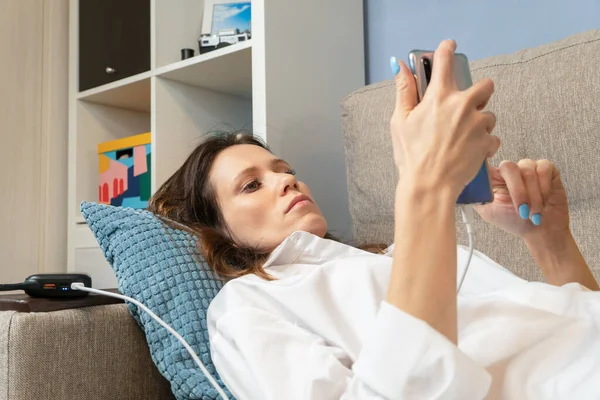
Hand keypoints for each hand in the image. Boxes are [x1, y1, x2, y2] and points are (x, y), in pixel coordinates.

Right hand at [390, 40, 499, 197]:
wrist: (430, 185)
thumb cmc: (411, 155)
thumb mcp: (399, 121)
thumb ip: (404, 91)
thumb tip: (400, 68)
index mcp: (438, 96)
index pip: (444, 60)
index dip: (447, 49)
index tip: (449, 46)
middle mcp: (462, 105)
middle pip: (485, 85)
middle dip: (479, 93)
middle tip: (466, 108)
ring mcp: (477, 123)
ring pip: (489, 114)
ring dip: (480, 123)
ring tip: (463, 139)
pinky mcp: (487, 141)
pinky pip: (492, 137)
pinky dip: (484, 144)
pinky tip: (469, 152)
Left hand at [473, 159, 569, 239]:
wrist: (541, 230)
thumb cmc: (514, 221)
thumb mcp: (489, 212)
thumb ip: (477, 196)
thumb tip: (464, 186)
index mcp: (492, 177)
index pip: (485, 163)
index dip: (487, 166)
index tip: (492, 182)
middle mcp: (508, 170)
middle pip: (509, 167)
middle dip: (518, 192)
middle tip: (522, 212)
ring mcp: (527, 167)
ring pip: (527, 170)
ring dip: (533, 195)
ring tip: (534, 212)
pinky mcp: (546, 168)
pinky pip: (544, 169)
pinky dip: (544, 188)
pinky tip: (544, 201)